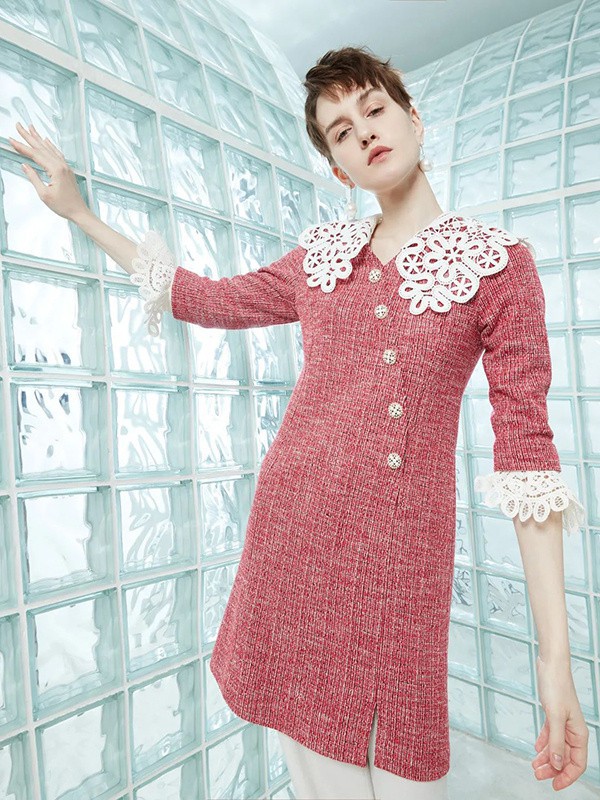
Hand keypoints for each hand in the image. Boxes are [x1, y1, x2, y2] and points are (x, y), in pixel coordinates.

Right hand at [8, 122, 89, 220]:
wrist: (79, 212)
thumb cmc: (64, 206)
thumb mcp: (44, 194)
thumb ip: (33, 178)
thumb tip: (25, 166)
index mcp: (56, 170)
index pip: (35, 154)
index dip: (22, 147)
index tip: (12, 140)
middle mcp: (61, 165)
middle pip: (41, 147)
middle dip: (28, 136)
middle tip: (19, 126)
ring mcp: (65, 166)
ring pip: (49, 148)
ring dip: (38, 138)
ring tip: (30, 128)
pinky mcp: (67, 170)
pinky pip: (57, 153)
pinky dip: (50, 145)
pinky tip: (46, 140)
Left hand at [532, 655, 588, 790]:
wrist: (551, 665)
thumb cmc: (556, 687)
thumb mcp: (555, 717)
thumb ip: (555, 741)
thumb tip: (556, 764)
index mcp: (579, 733)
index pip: (577, 763)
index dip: (567, 777)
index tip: (554, 785)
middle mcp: (573, 730)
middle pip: (565, 757)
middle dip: (552, 769)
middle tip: (537, 775)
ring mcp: (563, 723)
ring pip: (556, 747)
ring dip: (546, 758)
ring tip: (533, 765)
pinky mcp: (554, 715)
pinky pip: (550, 735)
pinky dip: (543, 743)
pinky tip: (536, 749)